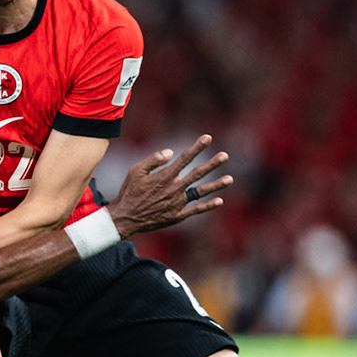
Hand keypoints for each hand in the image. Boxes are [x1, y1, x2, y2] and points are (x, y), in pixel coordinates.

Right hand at [106, 136, 232, 237]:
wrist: (126, 218)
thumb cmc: (129, 192)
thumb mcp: (136, 171)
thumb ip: (154, 160)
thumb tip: (171, 152)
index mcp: (165, 176)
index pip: (185, 158)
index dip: (197, 147)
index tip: (208, 138)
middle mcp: (174, 188)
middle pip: (197, 173)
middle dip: (212, 163)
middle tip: (225, 156)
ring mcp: (177, 203)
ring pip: (201, 192)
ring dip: (216, 185)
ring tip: (230, 179)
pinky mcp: (177, 216)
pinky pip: (196, 210)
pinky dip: (208, 205)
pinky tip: (219, 200)